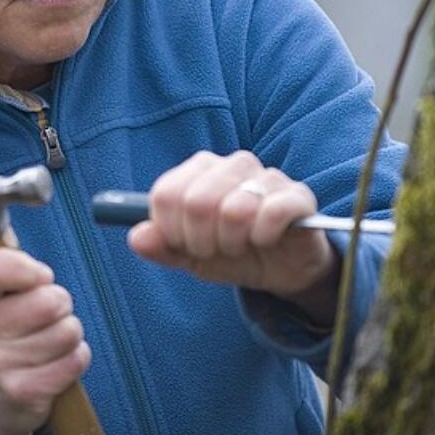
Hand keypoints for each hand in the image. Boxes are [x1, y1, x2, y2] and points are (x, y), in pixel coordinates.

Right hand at [0, 247, 89, 434]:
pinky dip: (76, 359)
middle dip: (60, 303)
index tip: (39, 277)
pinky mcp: (20, 393)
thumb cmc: (5, 331)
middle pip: (47, 300)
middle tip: (48, 315)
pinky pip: (74, 360)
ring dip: (70, 334)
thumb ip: (8, 262)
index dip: (27, 269)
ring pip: (67, 331)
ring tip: (51, 340)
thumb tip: (29, 226)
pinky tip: (57, 363)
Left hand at [127, 150, 339, 322]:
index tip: (184, 244)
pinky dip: (262, 237)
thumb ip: (161, 246)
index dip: (171, 230)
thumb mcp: (189, 255)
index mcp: (200, 170)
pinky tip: (265, 241)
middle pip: (197, 202)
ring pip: (234, 210)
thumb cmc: (231, 252)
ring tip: (240, 246)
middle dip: (201, 241)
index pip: (166, 194)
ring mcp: (267, 177)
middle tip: (214, 250)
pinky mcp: (297, 196)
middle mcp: (233, 165)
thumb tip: (136, 237)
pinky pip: (271, 213)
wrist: (281, 269)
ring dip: (232, 243)